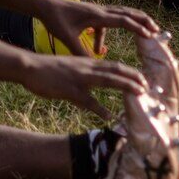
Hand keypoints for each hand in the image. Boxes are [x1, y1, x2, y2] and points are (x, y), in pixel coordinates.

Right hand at [21, 56, 148, 119]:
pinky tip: (108, 115)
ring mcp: (79, 78)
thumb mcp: (71, 68)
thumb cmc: (49, 69)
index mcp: (88, 63)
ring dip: (125, 85)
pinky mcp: (69, 89)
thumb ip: (85, 75)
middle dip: (134, 77)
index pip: (114, 66)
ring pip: (107, 80)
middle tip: (148, 86)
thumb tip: (96, 86)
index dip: (130, 72)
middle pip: (116, 70)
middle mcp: (87, 68)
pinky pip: (87, 100)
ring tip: (139, 92)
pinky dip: (99, 108)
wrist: (30, 67)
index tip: (143, 79)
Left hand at [38, 0, 161, 57]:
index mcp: (96, 16)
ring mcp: (97, 10)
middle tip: (157, 31)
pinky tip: (99, 49)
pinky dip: (109, 33)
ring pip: (121, 13)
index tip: (150, 35)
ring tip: (145, 31)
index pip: (122, 20)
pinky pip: (108, 21)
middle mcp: (100, 10)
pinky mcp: (92, 13)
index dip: (137, 27)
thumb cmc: (55, 20)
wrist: (45, 6)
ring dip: (134, 21)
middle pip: (128, 13)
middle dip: (144, 21)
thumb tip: (93, 64)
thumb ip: (80, 50)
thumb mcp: (66, 38)